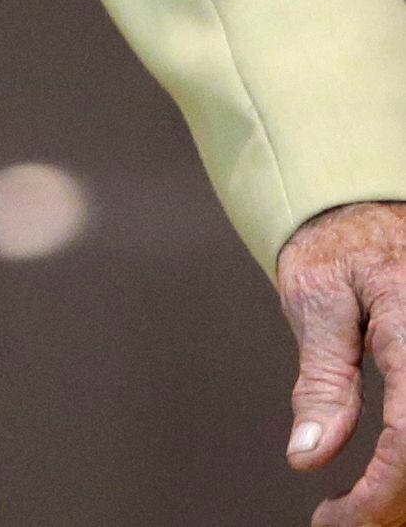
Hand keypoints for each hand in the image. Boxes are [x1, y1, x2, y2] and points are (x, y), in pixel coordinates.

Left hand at [281, 198, 405, 522]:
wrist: (367, 207)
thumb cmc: (338, 245)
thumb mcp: (316, 298)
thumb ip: (323, 380)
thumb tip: (308, 456)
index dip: (378, 495)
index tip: (335, 521)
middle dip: (394, 505)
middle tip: (343, 521)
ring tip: (359, 509)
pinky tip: (384, 486)